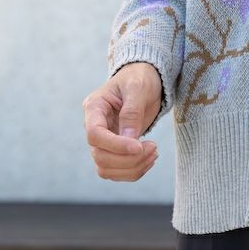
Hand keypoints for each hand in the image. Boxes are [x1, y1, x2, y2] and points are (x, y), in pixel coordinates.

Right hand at [82, 62, 161, 180]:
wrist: (145, 80)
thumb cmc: (140, 78)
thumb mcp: (138, 88)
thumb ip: (132, 112)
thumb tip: (129, 140)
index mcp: (94, 107)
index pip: (94, 135)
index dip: (115, 145)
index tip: (139, 146)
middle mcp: (94, 126)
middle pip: (100, 156)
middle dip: (128, 159)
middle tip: (154, 147)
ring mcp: (103, 140)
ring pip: (106, 169)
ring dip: (132, 168)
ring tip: (154, 153)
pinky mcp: (114, 150)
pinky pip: (117, 171)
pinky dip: (134, 170)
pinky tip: (150, 158)